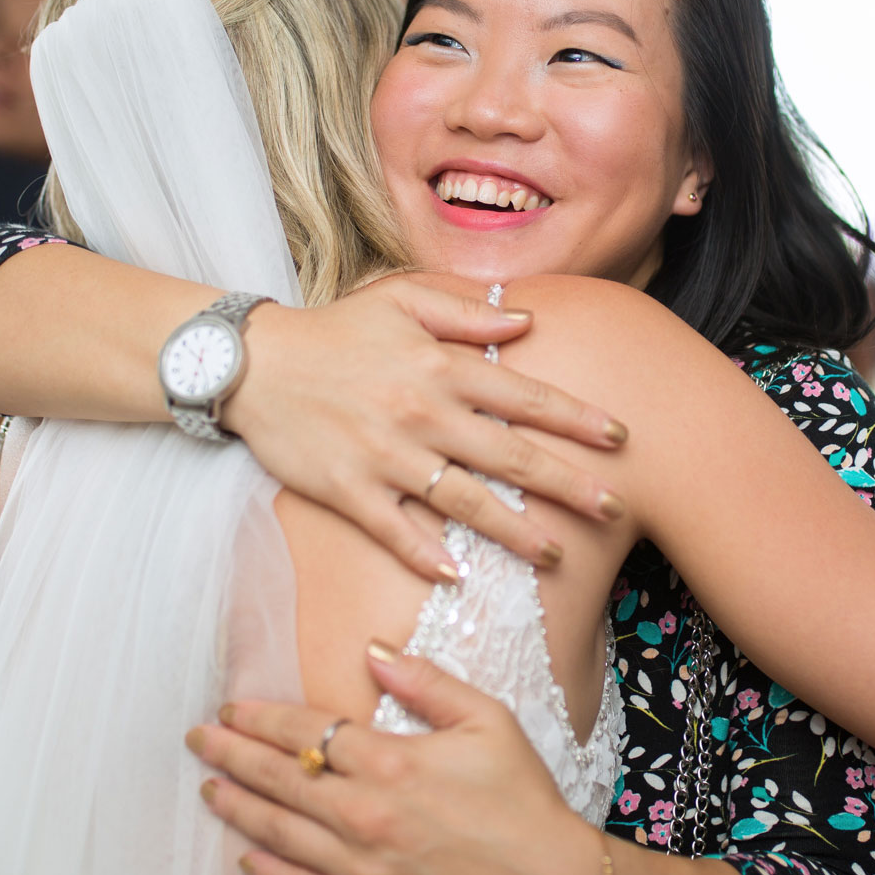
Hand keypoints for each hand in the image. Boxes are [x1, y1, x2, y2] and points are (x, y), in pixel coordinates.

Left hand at [188, 643, 606, 874]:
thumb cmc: (523, 800)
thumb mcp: (487, 721)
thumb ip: (426, 683)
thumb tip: (372, 652)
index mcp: (391, 764)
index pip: (306, 733)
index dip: (262, 719)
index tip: (232, 709)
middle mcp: (365, 817)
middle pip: (279, 779)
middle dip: (231, 756)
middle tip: (198, 740)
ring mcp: (361, 869)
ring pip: (279, 834)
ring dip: (238, 808)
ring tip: (209, 788)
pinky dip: (268, 871)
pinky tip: (247, 855)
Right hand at [227, 275, 627, 579]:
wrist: (253, 362)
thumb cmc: (335, 331)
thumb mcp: (401, 300)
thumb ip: (466, 311)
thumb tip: (525, 319)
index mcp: (440, 365)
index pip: (524, 394)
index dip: (576, 417)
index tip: (620, 437)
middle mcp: (422, 411)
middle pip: (509, 455)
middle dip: (567, 483)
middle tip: (614, 507)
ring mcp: (385, 454)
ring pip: (463, 500)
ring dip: (513, 530)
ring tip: (555, 553)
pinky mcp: (347, 488)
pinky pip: (395, 528)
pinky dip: (426, 553)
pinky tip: (460, 574)